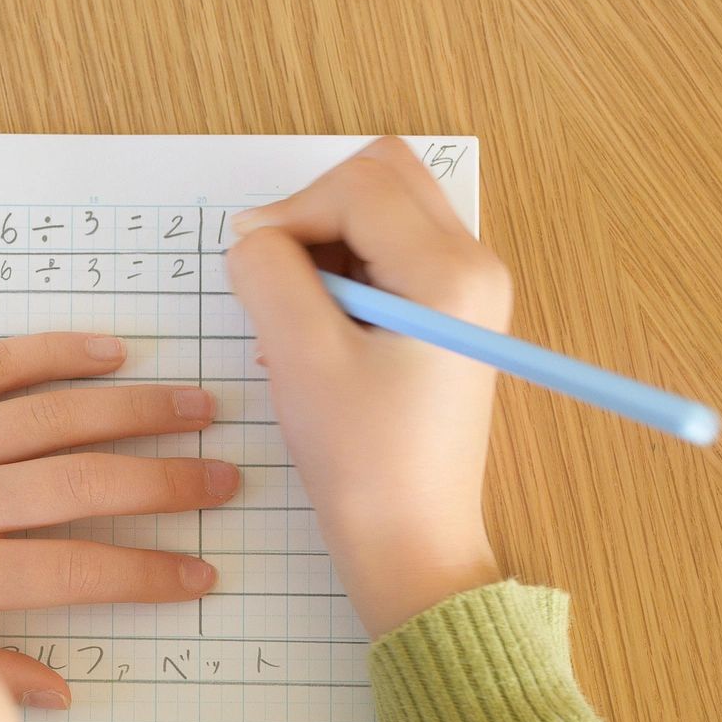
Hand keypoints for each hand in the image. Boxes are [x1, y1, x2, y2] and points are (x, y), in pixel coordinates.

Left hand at [0, 333, 238, 706]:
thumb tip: (59, 696)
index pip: (80, 572)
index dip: (147, 574)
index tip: (200, 573)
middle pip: (85, 487)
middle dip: (164, 485)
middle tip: (224, 478)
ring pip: (57, 418)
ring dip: (135, 411)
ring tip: (198, 408)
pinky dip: (57, 353)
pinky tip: (112, 352)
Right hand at [225, 136, 508, 636]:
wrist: (411, 544)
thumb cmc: (363, 464)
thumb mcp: (300, 358)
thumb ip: (269, 275)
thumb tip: (253, 236)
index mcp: (450, 273)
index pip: (357, 186)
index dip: (289, 213)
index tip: (247, 267)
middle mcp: (474, 266)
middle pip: (383, 177)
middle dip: (314, 214)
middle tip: (274, 282)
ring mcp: (468, 291)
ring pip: (383, 213)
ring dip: (326, 247)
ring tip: (294, 323)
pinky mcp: (451, 316)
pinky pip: (390, 257)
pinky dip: (343, 277)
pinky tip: (316, 338)